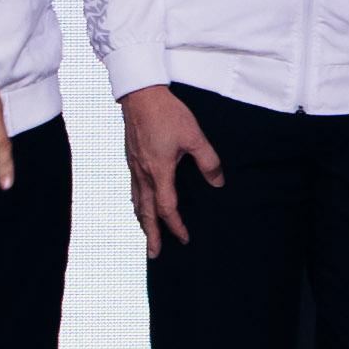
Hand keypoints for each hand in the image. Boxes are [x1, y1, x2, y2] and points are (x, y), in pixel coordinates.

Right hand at [122, 84, 222, 251]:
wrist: (140, 94)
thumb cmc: (167, 113)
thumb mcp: (195, 136)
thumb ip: (208, 162)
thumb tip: (218, 183)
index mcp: (159, 171)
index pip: (167, 208)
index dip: (176, 226)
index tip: (184, 238)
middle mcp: (143, 173)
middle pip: (146, 212)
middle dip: (151, 234)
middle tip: (154, 254)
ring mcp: (134, 166)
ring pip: (137, 201)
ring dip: (142, 221)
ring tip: (146, 234)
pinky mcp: (131, 158)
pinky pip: (133, 188)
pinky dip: (137, 203)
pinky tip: (141, 203)